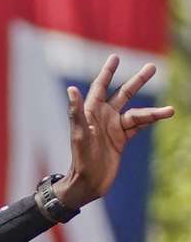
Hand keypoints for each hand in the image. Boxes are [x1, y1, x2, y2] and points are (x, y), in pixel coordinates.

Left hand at [56, 55, 174, 210]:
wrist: (87, 183)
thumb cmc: (80, 159)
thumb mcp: (79, 134)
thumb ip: (76, 112)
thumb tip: (71, 89)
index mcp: (90, 113)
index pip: (100, 87)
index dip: (108, 72)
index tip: (116, 58)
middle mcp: (102, 118)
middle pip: (122, 95)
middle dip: (137, 81)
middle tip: (152, 67)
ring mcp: (113, 128)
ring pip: (136, 113)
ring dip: (153, 112)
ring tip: (170, 111)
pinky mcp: (121, 140)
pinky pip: (138, 126)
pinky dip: (151, 121)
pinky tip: (165, 116)